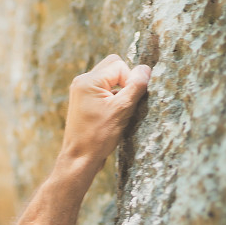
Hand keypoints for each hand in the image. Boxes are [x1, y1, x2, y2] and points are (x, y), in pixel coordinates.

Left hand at [60, 54, 150, 170]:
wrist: (80, 158)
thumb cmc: (98, 136)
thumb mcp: (122, 110)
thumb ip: (135, 86)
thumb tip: (146, 69)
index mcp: (89, 80)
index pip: (120, 65)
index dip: (130, 80)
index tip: (129, 102)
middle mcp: (82, 81)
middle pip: (113, 66)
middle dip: (125, 81)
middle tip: (126, 103)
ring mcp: (81, 91)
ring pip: (109, 79)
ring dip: (120, 90)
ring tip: (118, 112)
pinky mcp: (84, 101)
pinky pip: (103, 90)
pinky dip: (112, 98)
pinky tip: (112, 116)